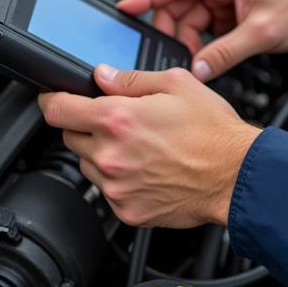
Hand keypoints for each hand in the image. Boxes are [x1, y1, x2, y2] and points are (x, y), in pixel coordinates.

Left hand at [38, 64, 260, 227]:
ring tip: (141, 146)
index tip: (54, 99)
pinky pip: (108, 191)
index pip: (57, 109)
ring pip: (87, 165)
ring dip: (102, 153)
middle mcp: (110, 155)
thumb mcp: (178, 84)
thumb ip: (132, 79)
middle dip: (87, 125)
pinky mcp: (125, 211)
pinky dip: (120, 178)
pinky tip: (148, 168)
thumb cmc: (213, 131)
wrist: (235, 175)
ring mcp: (116, 187)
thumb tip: (103, 75)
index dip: (52, 99)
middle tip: (121, 121)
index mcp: (118, 119)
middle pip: (69, 137)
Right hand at [117, 0, 287, 80]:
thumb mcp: (262, 32)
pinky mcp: (229, 9)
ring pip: (188, 18)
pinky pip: (203, 26)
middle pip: (176, 4)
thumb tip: (197, 70)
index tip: (123, 10)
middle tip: (169, 58)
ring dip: (187, 41)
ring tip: (194, 62)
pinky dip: (201, 43)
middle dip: (170, 31)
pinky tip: (204, 58)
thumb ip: (226, 52)